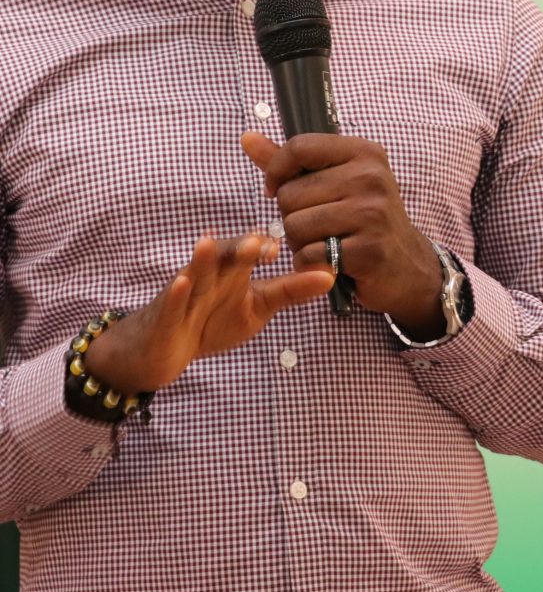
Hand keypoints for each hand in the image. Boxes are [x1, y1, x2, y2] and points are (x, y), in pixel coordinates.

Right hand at [83, 233, 335, 394]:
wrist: (162, 349)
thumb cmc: (211, 320)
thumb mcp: (256, 308)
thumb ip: (290, 291)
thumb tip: (331, 274)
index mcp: (233, 269)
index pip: (252, 252)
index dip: (266, 248)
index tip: (284, 248)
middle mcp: (210, 274)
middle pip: (225, 256)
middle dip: (241, 248)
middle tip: (259, 242)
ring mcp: (185, 292)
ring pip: (195, 272)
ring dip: (203, 258)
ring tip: (210, 243)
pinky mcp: (164, 315)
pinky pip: (170, 301)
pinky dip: (176, 292)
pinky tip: (182, 282)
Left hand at [241, 131, 444, 340]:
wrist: (406, 264)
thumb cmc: (363, 218)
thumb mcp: (335, 181)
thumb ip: (290, 162)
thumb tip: (247, 137)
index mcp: (363, 153)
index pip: (299, 147)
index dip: (276, 171)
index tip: (276, 188)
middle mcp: (371, 178)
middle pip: (291, 194)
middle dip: (291, 215)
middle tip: (316, 225)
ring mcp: (373, 214)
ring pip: (295, 226)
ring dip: (299, 242)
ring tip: (323, 242)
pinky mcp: (369, 250)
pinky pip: (310, 255)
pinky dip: (310, 263)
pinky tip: (329, 261)